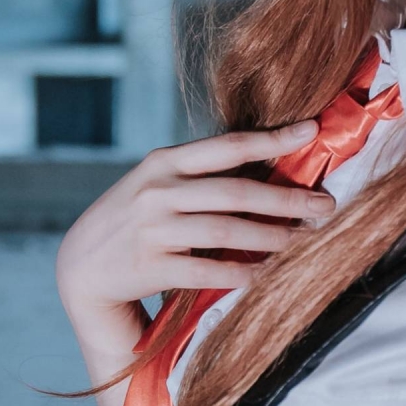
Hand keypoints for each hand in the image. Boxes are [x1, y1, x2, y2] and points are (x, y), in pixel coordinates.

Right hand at [56, 123, 333, 319]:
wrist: (81, 266)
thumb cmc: (133, 219)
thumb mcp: (155, 183)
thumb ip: (199, 174)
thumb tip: (267, 165)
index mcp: (164, 163)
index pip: (228, 146)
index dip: (274, 139)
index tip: (312, 130)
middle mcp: (158, 192)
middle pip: (237, 192)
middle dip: (287, 199)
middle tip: (325, 206)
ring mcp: (153, 230)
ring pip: (227, 232)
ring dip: (272, 237)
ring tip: (303, 240)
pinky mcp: (151, 267)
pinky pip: (208, 271)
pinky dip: (242, 274)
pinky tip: (267, 274)